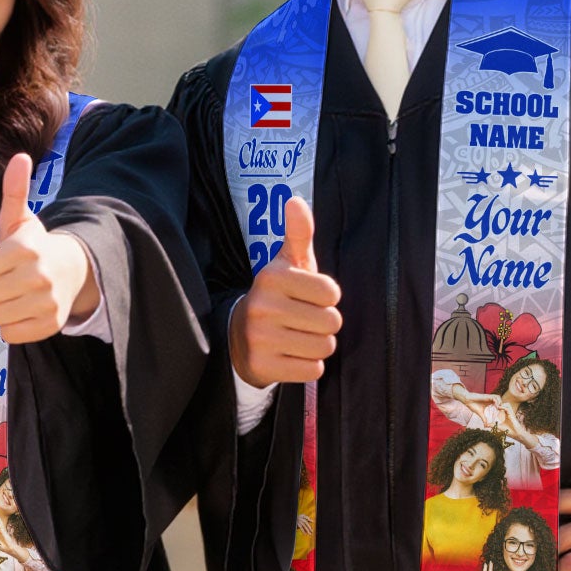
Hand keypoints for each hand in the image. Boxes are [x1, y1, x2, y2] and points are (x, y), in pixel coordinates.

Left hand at [0, 154, 96, 343]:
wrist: (72, 270)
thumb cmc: (34, 245)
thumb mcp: (20, 218)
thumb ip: (14, 190)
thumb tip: (20, 156)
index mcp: (25, 249)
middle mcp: (38, 277)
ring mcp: (46, 303)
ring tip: (8, 295)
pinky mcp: (50, 325)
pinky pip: (8, 334)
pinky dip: (8, 325)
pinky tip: (19, 309)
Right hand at [230, 197, 341, 385]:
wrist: (239, 337)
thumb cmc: (277, 297)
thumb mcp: (287, 264)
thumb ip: (298, 234)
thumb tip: (296, 201)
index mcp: (272, 277)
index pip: (332, 293)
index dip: (327, 298)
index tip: (307, 297)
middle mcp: (262, 306)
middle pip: (331, 322)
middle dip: (324, 324)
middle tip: (302, 321)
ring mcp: (260, 338)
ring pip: (324, 347)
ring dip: (317, 345)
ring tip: (297, 337)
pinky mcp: (263, 366)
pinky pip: (312, 370)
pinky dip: (307, 366)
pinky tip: (290, 355)